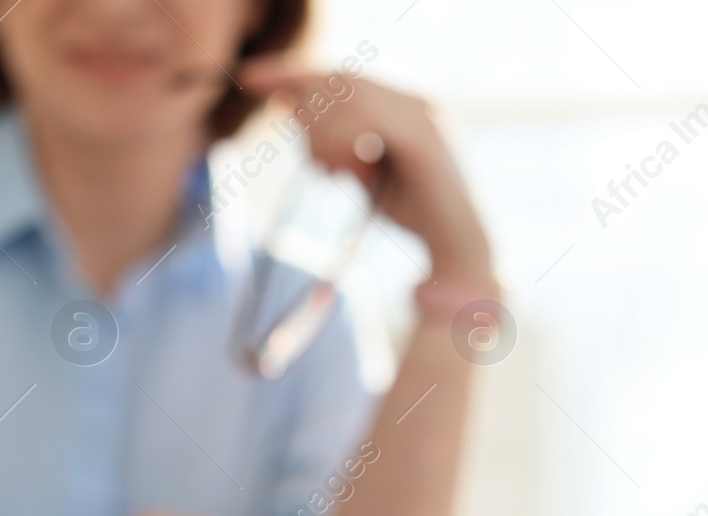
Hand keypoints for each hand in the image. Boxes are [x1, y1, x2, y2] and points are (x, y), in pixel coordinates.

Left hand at [238, 59, 492, 285]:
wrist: (458, 250)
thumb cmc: (413, 214)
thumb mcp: (360, 168)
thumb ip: (332, 137)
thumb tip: (289, 105)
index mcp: (403, 102)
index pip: (340, 75)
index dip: (291, 73)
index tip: (249, 78)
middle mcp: (416, 99)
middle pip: (338, 79)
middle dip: (309, 116)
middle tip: (318, 165)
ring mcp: (423, 113)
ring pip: (348, 97)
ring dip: (327, 139)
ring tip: (339, 177)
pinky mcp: (424, 135)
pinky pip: (364, 119)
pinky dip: (344, 145)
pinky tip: (352, 174)